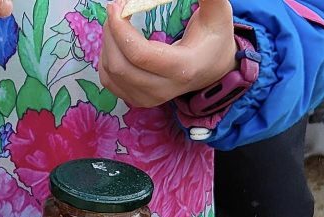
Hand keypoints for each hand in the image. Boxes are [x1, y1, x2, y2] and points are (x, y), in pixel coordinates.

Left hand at [99, 0, 237, 107]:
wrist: (211, 68)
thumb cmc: (214, 37)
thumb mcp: (217, 13)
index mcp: (182, 68)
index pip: (140, 54)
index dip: (121, 30)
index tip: (116, 7)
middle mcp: (162, 90)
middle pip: (120, 65)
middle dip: (111, 34)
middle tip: (115, 11)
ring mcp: (147, 99)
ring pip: (111, 74)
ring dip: (107, 44)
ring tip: (115, 24)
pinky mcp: (136, 100)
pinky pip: (108, 81)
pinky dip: (106, 58)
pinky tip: (116, 43)